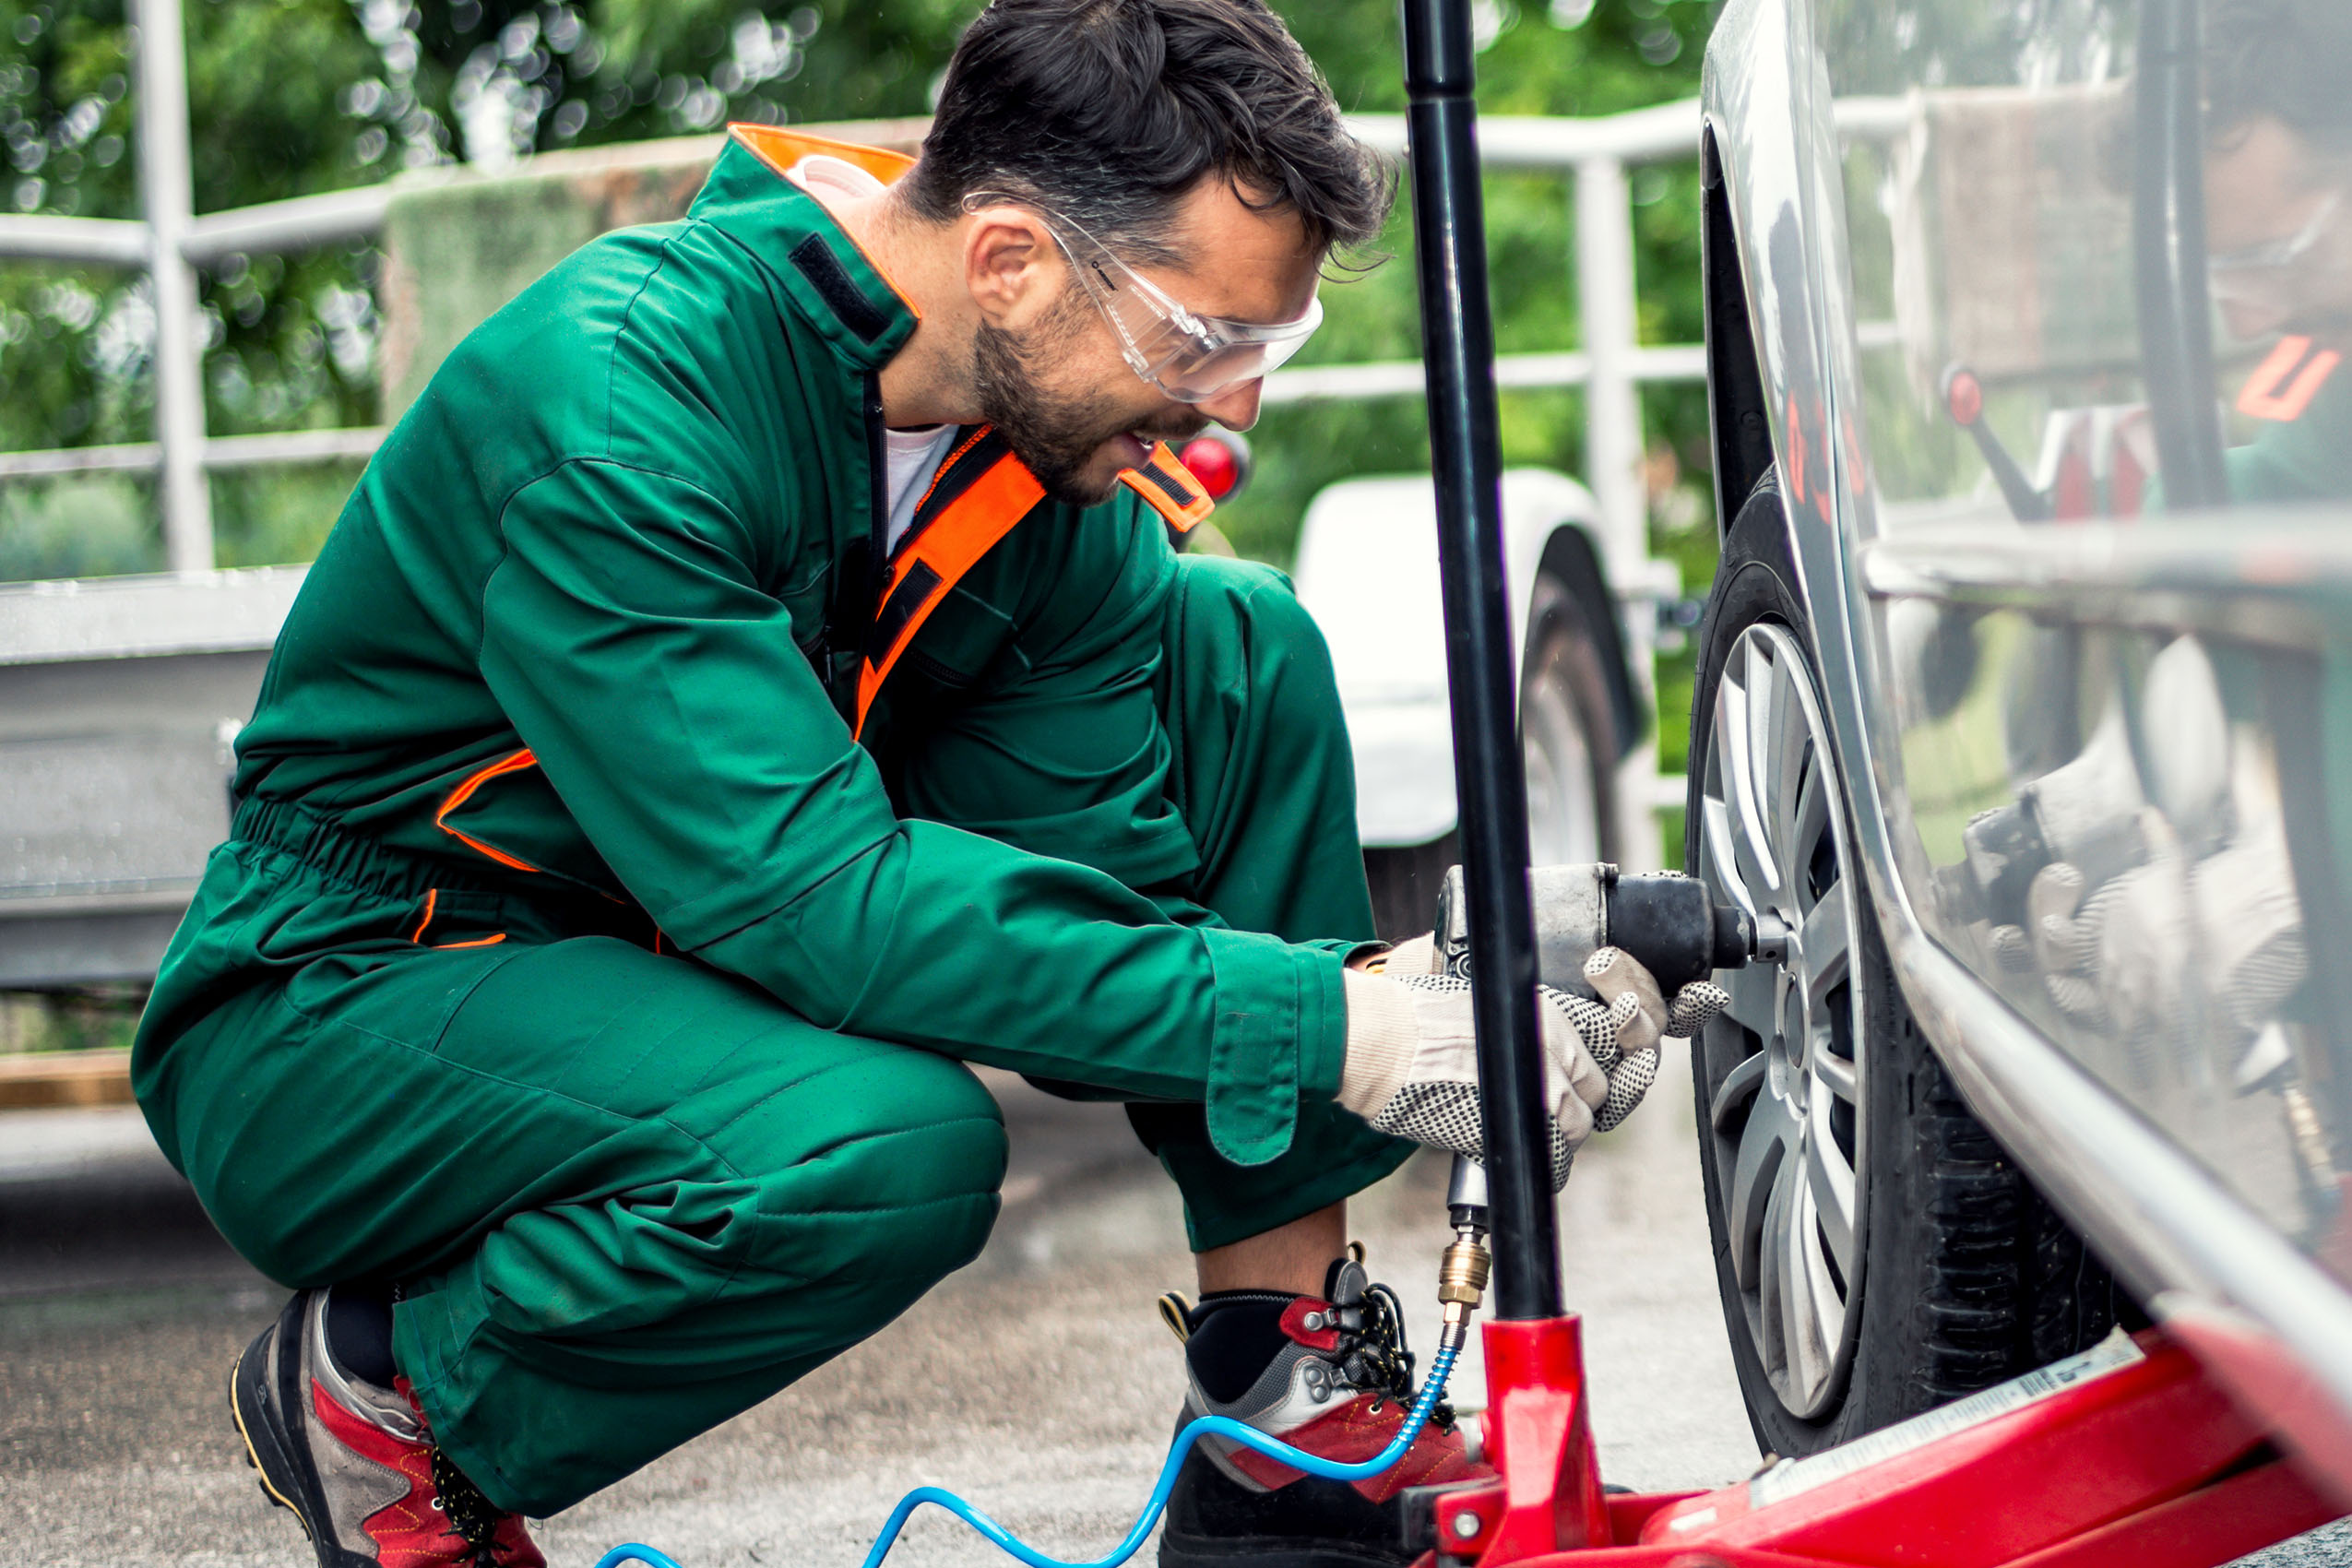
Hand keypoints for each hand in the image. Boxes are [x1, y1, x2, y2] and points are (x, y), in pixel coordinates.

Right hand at [1337, 946, 1726, 1185]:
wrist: (1380, 1042)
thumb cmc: (1409, 1019)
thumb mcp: (1476, 1001)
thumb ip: (1512, 1024)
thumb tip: (1520, 1048)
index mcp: (1547, 1012)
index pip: (1599, 1049)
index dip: (1583, 1074)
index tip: (1572, 1086)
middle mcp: (1555, 1048)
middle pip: (1596, 1093)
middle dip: (1574, 1108)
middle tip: (1541, 1116)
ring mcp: (1542, 1090)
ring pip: (1578, 1128)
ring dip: (1557, 1138)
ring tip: (1523, 1138)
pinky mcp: (1522, 1127)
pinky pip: (1552, 1159)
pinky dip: (1540, 1166)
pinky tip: (1515, 1158)